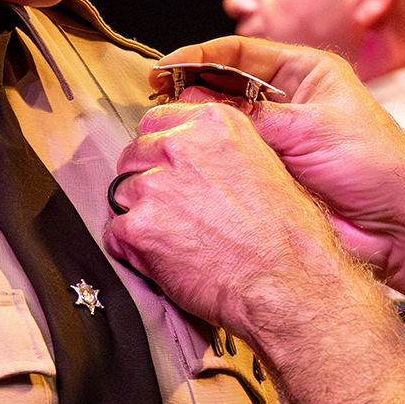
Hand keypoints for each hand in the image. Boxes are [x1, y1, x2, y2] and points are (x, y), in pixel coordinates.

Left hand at [105, 96, 371, 343]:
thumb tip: (199, 154)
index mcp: (212, 124)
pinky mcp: (140, 227)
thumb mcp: (266, 164)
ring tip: (176, 241)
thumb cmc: (288, 233)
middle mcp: (179, 146)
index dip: (161, 151)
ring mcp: (154, 186)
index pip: (157, 122)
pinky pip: (116, 234)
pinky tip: (165, 260)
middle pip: (134, 156)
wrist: (288, 280)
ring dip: (141, 217)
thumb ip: (222, 149)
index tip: (169, 170)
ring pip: (123, 195)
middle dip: (147, 183)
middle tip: (175, 213)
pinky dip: (133, 251)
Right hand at [143, 38, 404, 276]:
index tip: (163, 69)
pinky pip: (232, 161)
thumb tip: (194, 102)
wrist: (398, 224)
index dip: (197, 58)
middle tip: (157, 105)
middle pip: (225, 86)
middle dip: (191, 93)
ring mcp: (278, 138)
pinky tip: (189, 163)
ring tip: (167, 134)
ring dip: (198, 129)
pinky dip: (210, 161)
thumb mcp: (307, 126)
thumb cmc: (373, 164)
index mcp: (304, 72)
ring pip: (224, 127)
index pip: (239, 53)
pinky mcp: (272, 174)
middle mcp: (287, 101)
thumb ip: (248, 115)